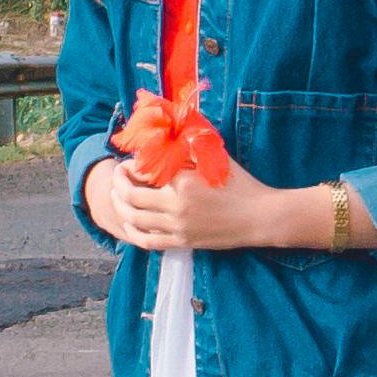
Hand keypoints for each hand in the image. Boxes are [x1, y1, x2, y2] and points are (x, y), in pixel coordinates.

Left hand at [82, 155, 328, 256]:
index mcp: (182, 181)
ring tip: (117, 197)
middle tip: (117, 176)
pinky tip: (128, 223)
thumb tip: (167, 134)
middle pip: (131, 196)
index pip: (143, 172)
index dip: (130, 167)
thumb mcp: (215, 158)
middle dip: (118, 184)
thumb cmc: (240, 184)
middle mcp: (175, 205)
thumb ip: (189, 146)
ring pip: (134, 220)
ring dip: (120, 207)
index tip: (129, 163)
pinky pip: (148, 241)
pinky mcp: (183, 242)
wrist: (260, 217)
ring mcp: (177, 227)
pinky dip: (133, 232)